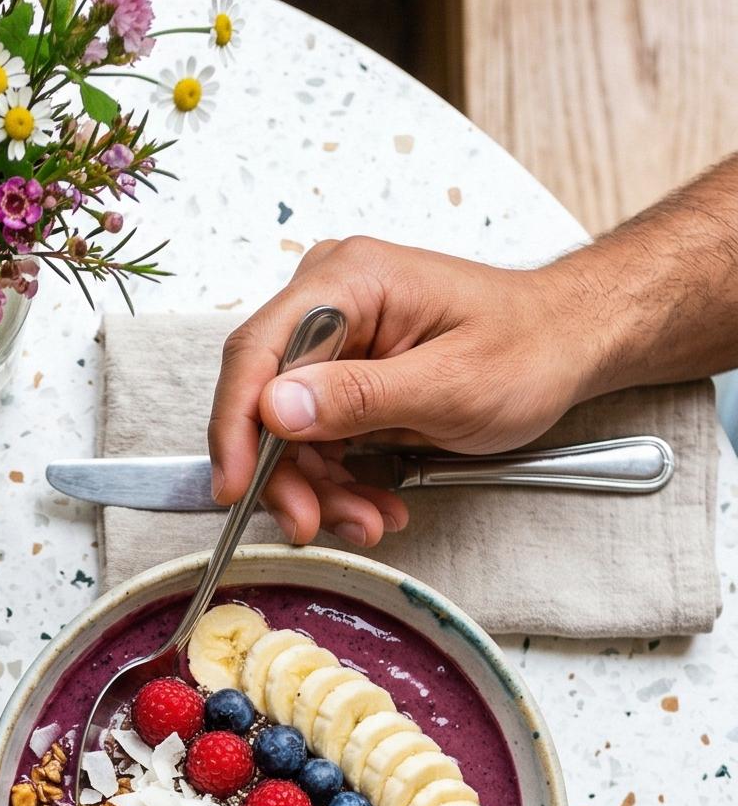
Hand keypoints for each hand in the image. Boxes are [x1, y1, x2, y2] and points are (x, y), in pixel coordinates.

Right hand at [208, 236, 596, 545]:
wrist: (569, 345)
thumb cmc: (528, 348)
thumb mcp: (450, 383)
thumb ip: (359, 396)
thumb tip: (275, 407)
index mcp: (349, 281)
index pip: (257, 350)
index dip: (236, 424)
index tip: (235, 487)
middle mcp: (329, 301)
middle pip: (265, 398)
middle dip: (288, 473)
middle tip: (315, 524)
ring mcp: (335, 339)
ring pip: (288, 431)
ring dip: (320, 488)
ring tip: (369, 521)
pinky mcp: (344, 375)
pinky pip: (316, 438)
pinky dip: (339, 481)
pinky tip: (374, 505)